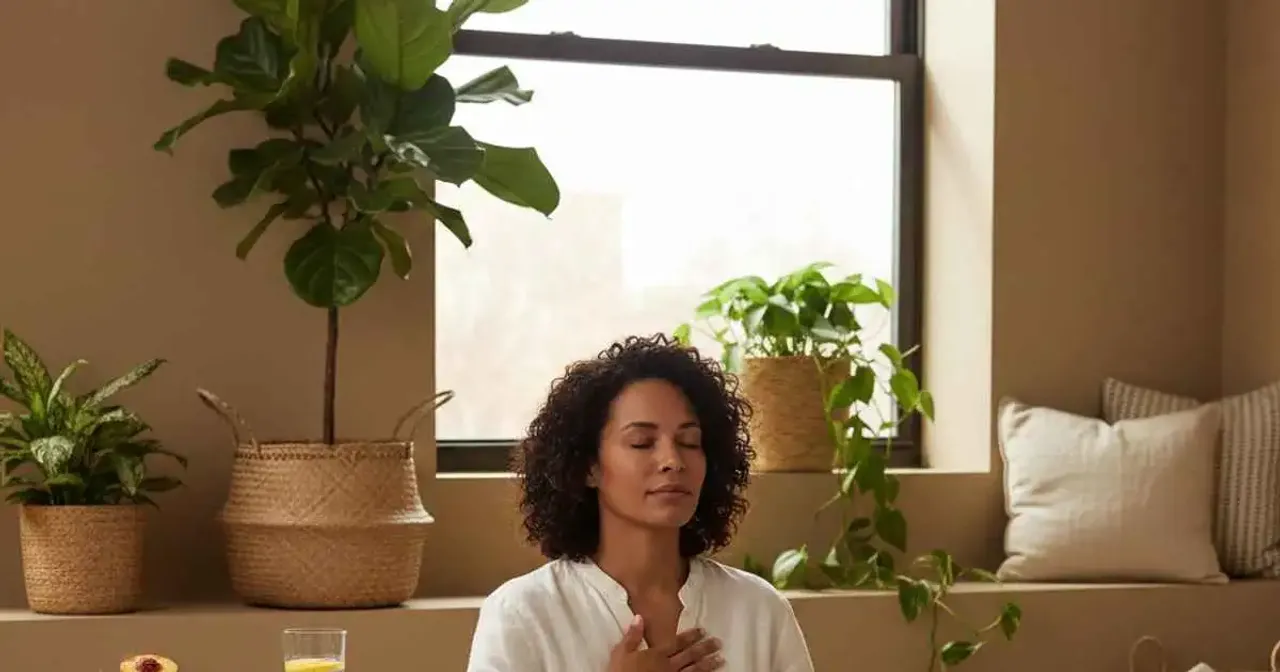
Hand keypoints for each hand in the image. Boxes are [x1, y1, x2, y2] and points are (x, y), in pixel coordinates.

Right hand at [608, 615, 724, 671]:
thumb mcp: (621, 653)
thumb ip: (632, 636)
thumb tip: (639, 617)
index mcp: (657, 654)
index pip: (677, 642)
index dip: (691, 636)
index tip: (703, 630)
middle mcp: (668, 665)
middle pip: (690, 655)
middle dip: (705, 648)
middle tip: (718, 642)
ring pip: (695, 670)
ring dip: (709, 664)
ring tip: (721, 659)